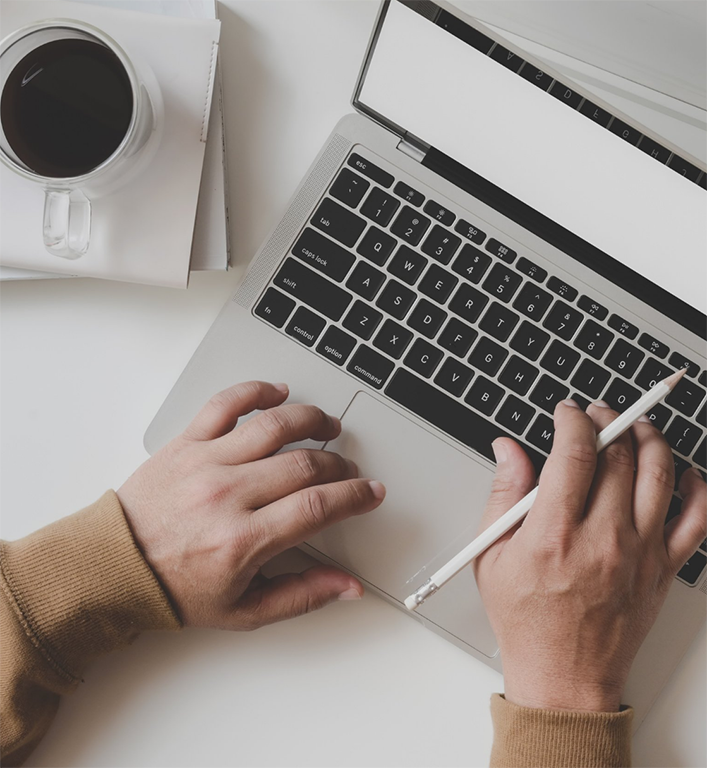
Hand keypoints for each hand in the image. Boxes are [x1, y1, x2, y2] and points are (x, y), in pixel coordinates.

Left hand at [117, 381, 384, 629]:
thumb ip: (302, 596)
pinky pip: (226, 403)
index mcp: (243, 540)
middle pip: (304, 463)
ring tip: (327, 427)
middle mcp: (227, 495)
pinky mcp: (187, 442)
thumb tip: (347, 586)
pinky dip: (257, 390)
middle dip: (339, 465)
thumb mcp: (244, 610)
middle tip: (347, 471)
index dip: (355, 496)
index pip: (317, 506)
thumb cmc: (175, 588)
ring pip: (274, 425)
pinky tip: (278, 393)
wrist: (115, 567)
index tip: (370, 492)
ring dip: (312, 420)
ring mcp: (206, 462)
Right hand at [474, 399, 706, 711]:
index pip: (575, 452)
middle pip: (619, 455)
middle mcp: (603, 539)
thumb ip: (502, 495)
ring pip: (659, 474)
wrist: (564, 677)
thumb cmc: (526, 620)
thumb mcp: (492, 556)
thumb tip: (507, 450)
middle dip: (608, 420)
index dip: (573, 420)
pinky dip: (696, 488)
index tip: (567, 413)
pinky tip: (683, 472)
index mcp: (555, 534)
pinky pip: (696, 520)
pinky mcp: (662, 570)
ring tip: (636, 426)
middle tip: (597, 414)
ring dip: (650, 438)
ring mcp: (639, 554)